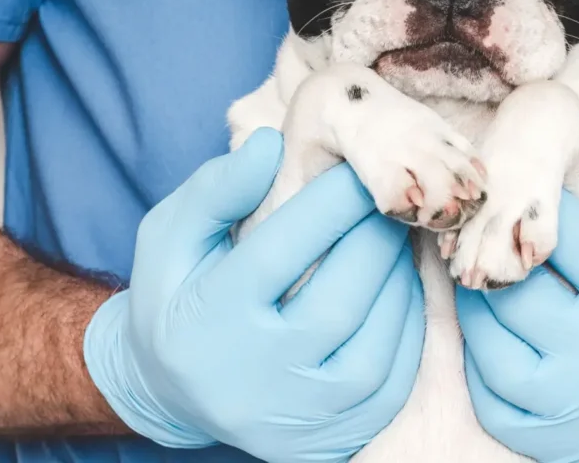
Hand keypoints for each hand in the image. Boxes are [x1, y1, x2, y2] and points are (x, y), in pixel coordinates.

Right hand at [83, 128, 423, 461]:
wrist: (172, 389)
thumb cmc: (177, 293)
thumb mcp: (170, 235)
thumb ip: (214, 190)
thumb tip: (270, 144)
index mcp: (208, 319)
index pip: (282, 251)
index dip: (332, 201)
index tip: (360, 166)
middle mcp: (252, 376)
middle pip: (339, 300)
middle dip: (375, 240)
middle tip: (390, 203)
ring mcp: (295, 416)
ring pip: (375, 344)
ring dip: (399, 281)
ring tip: (397, 240)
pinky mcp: (328, 438)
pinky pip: (391, 381)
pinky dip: (407, 327)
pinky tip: (400, 288)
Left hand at [456, 99, 578, 460]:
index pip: (555, 232)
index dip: (526, 198)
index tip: (511, 179)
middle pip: (512, 291)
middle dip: (490, 251)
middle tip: (479, 224)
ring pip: (490, 347)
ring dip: (476, 301)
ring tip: (479, 269)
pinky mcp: (569, 445)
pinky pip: (495, 403)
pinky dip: (481, 364)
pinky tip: (493, 328)